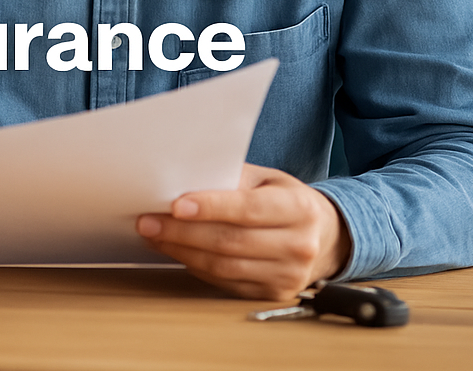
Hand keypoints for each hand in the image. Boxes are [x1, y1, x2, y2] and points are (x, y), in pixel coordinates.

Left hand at [136, 163, 351, 300]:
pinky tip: (176, 251)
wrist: (324, 235)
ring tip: (154, 235)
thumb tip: (183, 180)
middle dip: (182, 232)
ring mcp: (288, 276)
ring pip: (224, 266)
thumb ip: (231, 177)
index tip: (175, 204)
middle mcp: (298, 245)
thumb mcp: (266, 178)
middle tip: (148, 221)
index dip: (210, 207)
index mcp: (298, 208)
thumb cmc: (285, 199)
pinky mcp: (273, 294)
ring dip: (182, 251)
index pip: (248, 208)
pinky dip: (196, 266)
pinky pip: (226, 283)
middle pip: (230, 241)